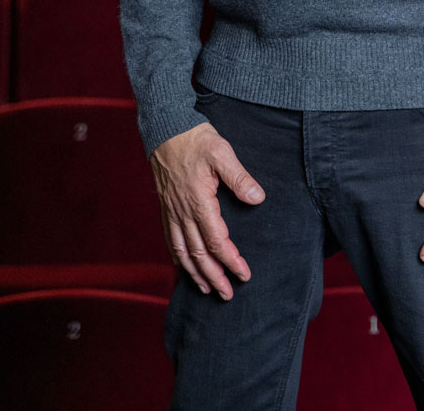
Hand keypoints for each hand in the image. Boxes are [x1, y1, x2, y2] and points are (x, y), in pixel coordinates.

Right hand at [150, 122, 265, 298]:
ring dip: (194, 273)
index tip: (244, 274)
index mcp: (199, 201)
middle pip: (198, 254)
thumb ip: (239, 177)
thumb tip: (257, 198)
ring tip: (206, 289)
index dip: (230, 260)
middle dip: (213, 277)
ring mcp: (171, 210)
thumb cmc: (196, 139)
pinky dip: (178, 257)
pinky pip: (170, 239)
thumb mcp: (222, 152)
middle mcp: (182, 211)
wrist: (166, 128)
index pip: (217, 241)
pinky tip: (184, 265)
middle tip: (227, 294)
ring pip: (181, 251)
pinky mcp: (166, 206)